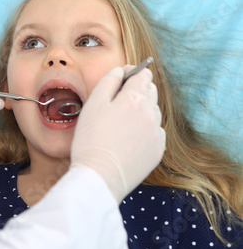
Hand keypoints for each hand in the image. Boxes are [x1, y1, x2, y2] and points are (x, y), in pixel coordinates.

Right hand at [71, 66, 165, 202]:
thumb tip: (119, 71)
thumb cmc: (91, 140)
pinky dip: (144, 130)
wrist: (99, 177)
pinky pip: (154, 132)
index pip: (143, 74)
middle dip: (137, 90)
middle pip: (151, 91)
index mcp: (135, 99)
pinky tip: (127, 139)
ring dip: (141, 111)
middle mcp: (151, 114)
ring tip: (119, 124)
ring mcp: (157, 134)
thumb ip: (108, 82)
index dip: (131, 72)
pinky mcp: (157, 151)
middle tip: (116, 102)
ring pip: (153, 112)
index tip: (120, 78)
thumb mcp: (93, 105)